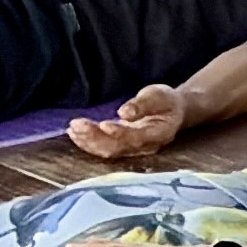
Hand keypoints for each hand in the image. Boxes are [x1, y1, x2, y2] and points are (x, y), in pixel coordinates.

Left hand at [58, 91, 186, 167]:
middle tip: (77, 124)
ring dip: (88, 142)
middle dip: (95, 137)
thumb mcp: (158, 96)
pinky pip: (104, 149)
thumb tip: (124, 113)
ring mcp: (133, 150)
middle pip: (118, 147)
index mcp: (158, 134)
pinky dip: (88, 143)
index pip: (137, 137)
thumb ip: (142, 105)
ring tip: (73, 129)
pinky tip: (75, 135)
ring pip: (109, 151)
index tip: (103, 124)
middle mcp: (145, 147)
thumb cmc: (166, 101)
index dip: (120, 133)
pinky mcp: (122, 148)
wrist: (172, 112)